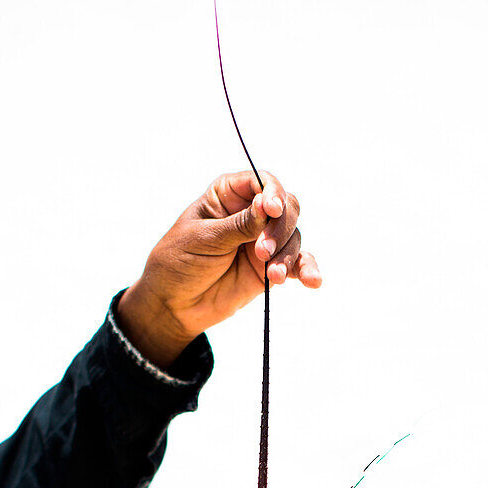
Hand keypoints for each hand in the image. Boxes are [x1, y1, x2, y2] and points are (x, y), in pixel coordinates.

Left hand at [116, 171, 320, 368]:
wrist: (174, 304)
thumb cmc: (179, 263)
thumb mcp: (205, 239)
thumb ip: (239, 225)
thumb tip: (268, 205)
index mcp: (229, 195)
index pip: (261, 182)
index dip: (272, 192)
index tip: (272, 209)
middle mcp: (251, 215)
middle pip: (286, 208)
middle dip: (280, 228)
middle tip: (263, 252)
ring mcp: (263, 242)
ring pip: (293, 237)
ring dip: (288, 256)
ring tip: (273, 276)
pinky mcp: (270, 268)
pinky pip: (297, 265)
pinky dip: (307, 270)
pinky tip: (313, 281)